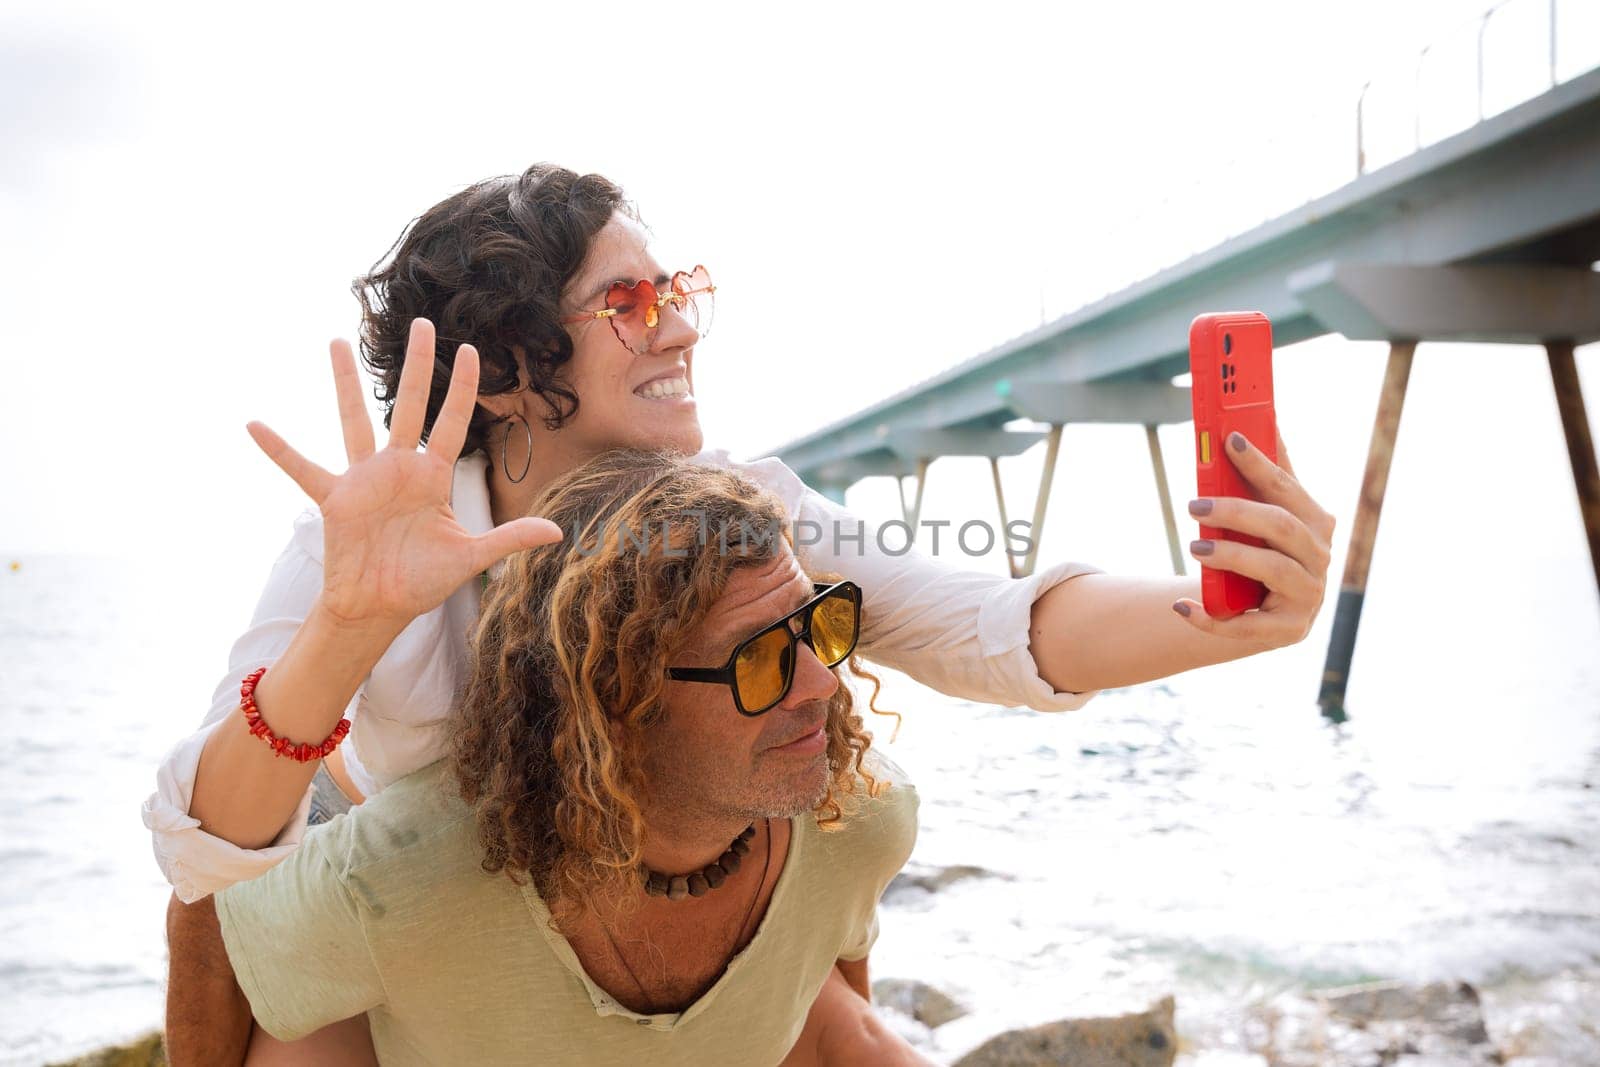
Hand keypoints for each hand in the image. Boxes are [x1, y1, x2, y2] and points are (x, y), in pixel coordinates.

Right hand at [246, 318, 561, 631]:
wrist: (379, 608)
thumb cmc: (422, 581)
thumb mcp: (471, 557)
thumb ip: (510, 538)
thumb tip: (559, 530)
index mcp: (432, 477)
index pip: (453, 423)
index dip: (463, 388)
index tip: (472, 349)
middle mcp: (398, 469)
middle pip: (410, 405)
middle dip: (418, 365)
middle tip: (420, 322)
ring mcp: (364, 480)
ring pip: (355, 421)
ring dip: (344, 384)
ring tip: (336, 342)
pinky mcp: (335, 499)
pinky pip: (302, 469)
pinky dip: (278, 450)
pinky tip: (253, 424)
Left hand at [1173, 428, 1335, 646]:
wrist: (1266, 610)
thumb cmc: (1264, 549)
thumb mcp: (1265, 513)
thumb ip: (1264, 475)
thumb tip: (1256, 420)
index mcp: (1315, 522)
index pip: (1288, 488)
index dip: (1260, 463)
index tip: (1230, 440)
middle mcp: (1319, 558)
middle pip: (1281, 528)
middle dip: (1238, 512)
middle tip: (1194, 506)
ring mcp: (1308, 596)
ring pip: (1272, 571)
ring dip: (1230, 556)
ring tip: (1195, 548)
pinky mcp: (1286, 630)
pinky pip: (1246, 626)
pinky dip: (1210, 617)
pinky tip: (1180, 605)